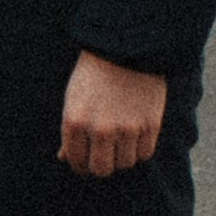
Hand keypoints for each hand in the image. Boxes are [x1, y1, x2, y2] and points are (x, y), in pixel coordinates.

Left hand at [59, 51, 166, 178]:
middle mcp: (100, 129)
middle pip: (101, 169)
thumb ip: (70, 130)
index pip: (76, 161)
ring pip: (124, 164)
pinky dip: (139, 150)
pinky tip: (135, 136)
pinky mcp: (150, 125)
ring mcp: (127, 129)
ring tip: (120, 141)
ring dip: (121, 156)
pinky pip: (144, 154)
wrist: (128, 46)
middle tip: (103, 157)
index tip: (85, 162)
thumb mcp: (74, 98)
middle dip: (100, 165)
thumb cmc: (95, 72)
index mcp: (75, 121)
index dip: (80, 165)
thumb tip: (65, 158)